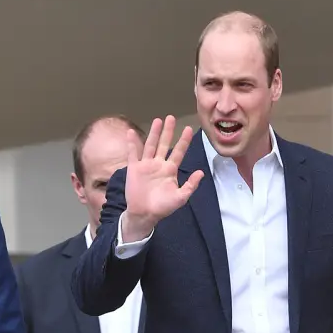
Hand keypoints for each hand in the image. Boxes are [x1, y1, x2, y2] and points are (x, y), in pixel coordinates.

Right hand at [122, 116, 204, 240]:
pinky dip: (132, 143)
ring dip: (153, 133)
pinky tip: (131, 133)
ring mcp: (146, 165)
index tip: (188, 129)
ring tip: (157, 120)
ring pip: (150, 145)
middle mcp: (158, 164)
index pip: (178, 152)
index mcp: (170, 170)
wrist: (144, 214)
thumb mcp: (180, 198)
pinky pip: (133, 153)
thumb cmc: (163, 207)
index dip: (183, 141)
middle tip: (171, 118)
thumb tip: (201, 172)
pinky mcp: (134, 168)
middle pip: (164, 144)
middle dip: (168, 132)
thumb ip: (190, 185)